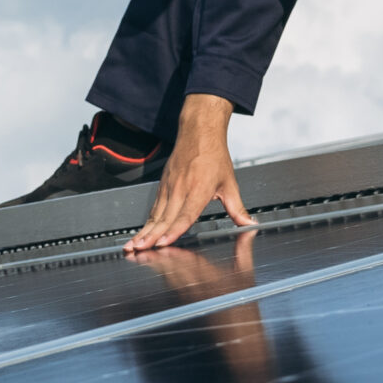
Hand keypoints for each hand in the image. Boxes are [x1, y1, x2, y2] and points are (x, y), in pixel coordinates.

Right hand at [126, 93, 252, 252]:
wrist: (198, 132)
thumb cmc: (214, 156)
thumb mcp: (230, 183)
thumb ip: (237, 208)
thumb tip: (249, 223)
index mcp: (199, 189)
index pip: (186, 215)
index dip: (174, 231)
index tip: (164, 243)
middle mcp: (181, 188)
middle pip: (165, 218)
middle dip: (151, 237)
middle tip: (139, 250)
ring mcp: (169, 186)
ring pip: (155, 215)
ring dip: (144, 232)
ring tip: (133, 246)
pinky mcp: (163, 185)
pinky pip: (154, 208)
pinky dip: (147, 222)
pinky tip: (141, 234)